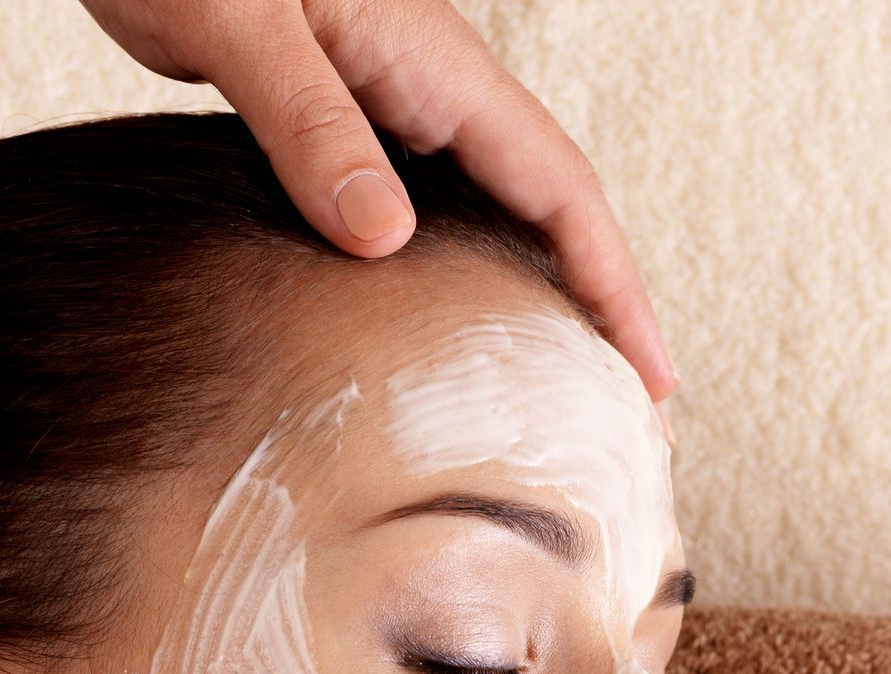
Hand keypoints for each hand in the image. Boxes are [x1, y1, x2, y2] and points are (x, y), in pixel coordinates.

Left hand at [80, 0, 679, 409]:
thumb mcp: (237, 23)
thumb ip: (309, 125)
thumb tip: (385, 242)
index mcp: (433, 64)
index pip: (561, 190)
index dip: (615, 289)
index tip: (652, 378)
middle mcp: (431, 84)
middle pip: (550, 212)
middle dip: (602, 311)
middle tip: (631, 418)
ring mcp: (392, 99)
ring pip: (499, 215)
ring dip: (542, 296)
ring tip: (564, 388)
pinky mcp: (344, 115)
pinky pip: (436, 209)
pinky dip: (469, 273)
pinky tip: (458, 327)